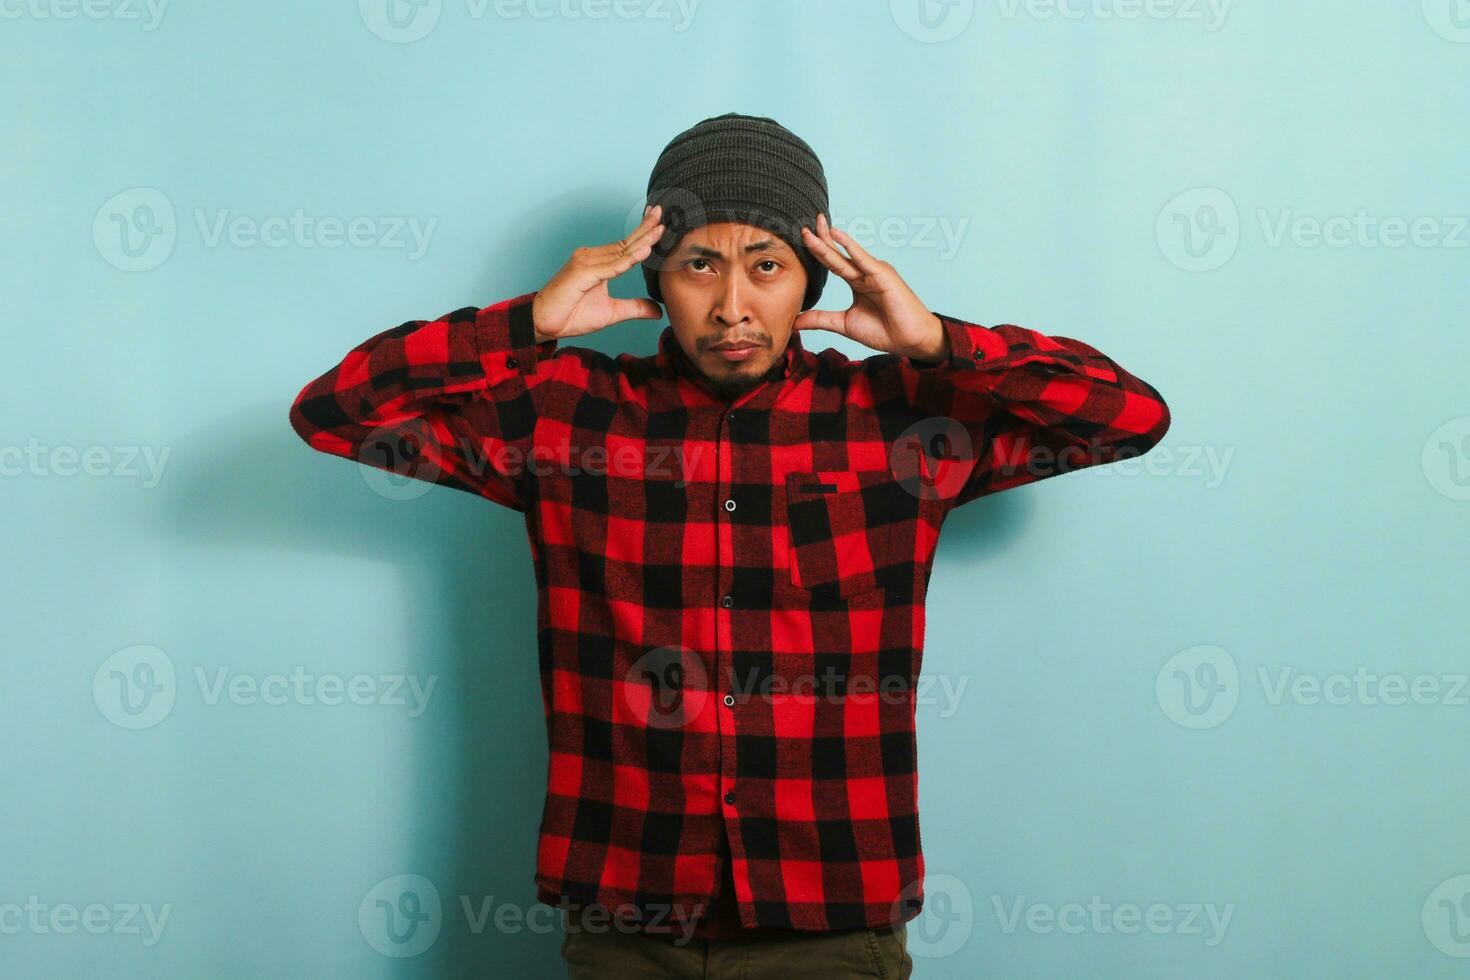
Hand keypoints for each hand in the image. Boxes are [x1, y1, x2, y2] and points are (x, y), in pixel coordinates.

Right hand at [530, 205, 666, 340]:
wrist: (543, 324)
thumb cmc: (572, 316)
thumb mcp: (611, 313)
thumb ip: (635, 308)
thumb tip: (658, 311)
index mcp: (598, 262)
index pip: (626, 246)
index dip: (643, 234)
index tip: (660, 223)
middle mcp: (591, 256)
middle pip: (625, 242)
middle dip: (646, 227)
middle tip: (662, 211)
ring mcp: (586, 262)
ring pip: (621, 251)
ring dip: (642, 239)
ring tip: (661, 228)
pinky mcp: (582, 273)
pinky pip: (611, 266)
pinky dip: (629, 259)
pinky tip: (645, 250)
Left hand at [794, 213, 945, 361]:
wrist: (909, 340)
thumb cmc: (884, 331)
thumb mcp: (844, 324)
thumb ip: (820, 319)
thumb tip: (794, 322)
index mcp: (857, 281)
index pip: (833, 261)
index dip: (818, 249)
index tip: (802, 237)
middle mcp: (865, 272)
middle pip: (837, 253)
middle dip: (821, 238)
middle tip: (804, 225)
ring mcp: (874, 271)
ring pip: (846, 256)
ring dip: (829, 241)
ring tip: (814, 226)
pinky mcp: (883, 275)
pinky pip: (864, 260)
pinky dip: (851, 247)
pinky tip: (838, 235)